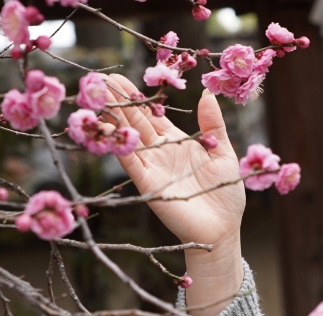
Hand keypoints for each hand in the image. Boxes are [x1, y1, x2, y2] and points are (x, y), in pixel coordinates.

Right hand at [104, 74, 243, 313]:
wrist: (222, 230)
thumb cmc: (226, 194)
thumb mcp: (223, 152)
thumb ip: (213, 124)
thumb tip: (207, 93)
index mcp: (177, 142)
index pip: (151, 114)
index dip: (136, 96)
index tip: (118, 78)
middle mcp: (160, 152)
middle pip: (135, 121)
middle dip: (118, 101)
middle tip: (99, 80)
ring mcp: (152, 168)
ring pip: (128, 137)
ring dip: (113, 118)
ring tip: (97, 97)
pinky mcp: (148, 184)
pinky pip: (130, 162)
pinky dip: (119, 146)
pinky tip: (108, 128)